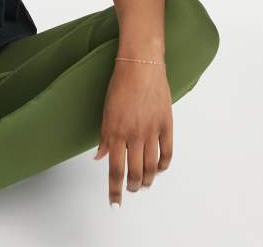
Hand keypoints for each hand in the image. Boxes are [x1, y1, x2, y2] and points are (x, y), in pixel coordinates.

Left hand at [94, 58, 172, 206]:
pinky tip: (160, 169)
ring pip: (152, 167)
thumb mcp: (106, 111)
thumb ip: (103, 136)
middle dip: (132, 186)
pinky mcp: (166, 125)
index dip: (115, 190)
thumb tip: (99, 157)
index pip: (115, 170)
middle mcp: (134, 136)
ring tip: (144, 184)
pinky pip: (167, 153)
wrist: (141, 65)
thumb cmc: (120, 84)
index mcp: (115, 133)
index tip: (114, 203)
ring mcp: (152, 131)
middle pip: (135, 173)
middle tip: (130, 190)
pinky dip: (164, 165)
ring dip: (148, 180)